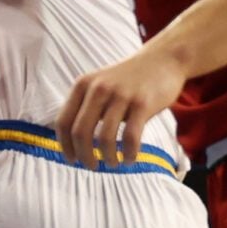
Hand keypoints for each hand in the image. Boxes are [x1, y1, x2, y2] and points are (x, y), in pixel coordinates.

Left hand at [56, 42, 187, 167]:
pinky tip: (129, 159)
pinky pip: (130, 137)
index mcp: (82, 85)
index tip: (71, 160)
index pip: (63, 122)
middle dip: (84, 156)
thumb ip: (86, 105)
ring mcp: (121, 95)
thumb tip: (74, 140)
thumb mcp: (100, 84)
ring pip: (105, 138)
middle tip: (92, 167)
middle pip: (80, 132)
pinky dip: (128, 153)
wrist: (163, 59)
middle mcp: (98, 89)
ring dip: (107, 157)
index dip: (65, 145)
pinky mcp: (142, 103)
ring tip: (113, 164)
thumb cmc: (129, 79)